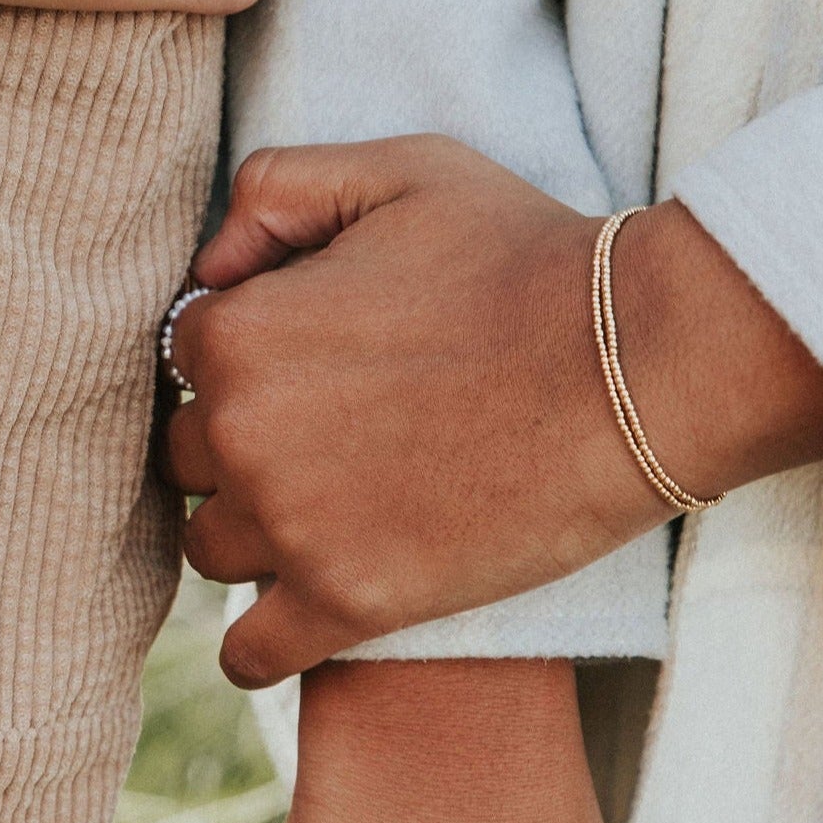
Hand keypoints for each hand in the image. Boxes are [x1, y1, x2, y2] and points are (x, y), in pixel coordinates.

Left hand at [166, 135, 822, 684]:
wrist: (637, 365)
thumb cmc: (519, 254)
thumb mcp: (393, 171)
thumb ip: (275, 189)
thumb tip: (208, 268)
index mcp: (236, 331)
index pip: (186, 357)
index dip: (243, 353)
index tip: (305, 359)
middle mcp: (242, 434)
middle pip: (189, 454)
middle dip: (240, 441)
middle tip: (321, 432)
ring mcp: (292, 527)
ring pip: (210, 546)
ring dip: (251, 532)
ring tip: (322, 508)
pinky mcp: (350, 605)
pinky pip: (251, 652)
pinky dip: (259, 644)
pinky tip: (292, 614)